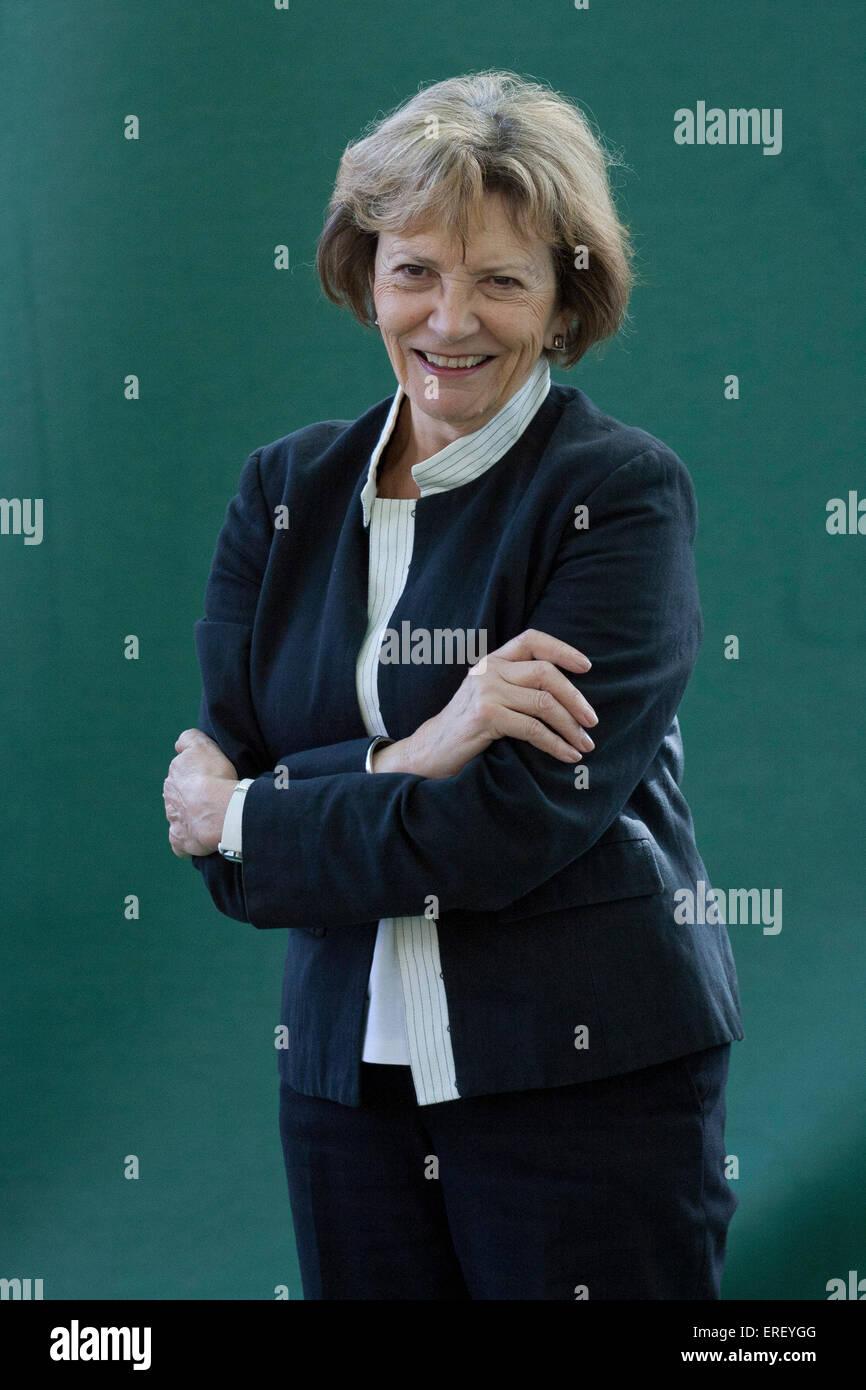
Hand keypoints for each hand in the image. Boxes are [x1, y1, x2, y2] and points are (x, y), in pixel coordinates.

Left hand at [163, 728, 238, 857]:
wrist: (218, 809)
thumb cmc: (213, 776)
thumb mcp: (201, 745)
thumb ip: (188, 739)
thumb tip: (179, 744)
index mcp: (172, 778)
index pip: (179, 775)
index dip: (194, 777)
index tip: (209, 779)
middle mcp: (169, 799)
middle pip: (177, 798)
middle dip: (190, 798)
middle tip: (212, 798)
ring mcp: (174, 821)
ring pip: (179, 818)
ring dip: (190, 818)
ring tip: (212, 818)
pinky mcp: (180, 840)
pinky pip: (179, 844)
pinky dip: (186, 843)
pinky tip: (198, 839)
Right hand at [373, 629, 597, 778]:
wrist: (431, 751)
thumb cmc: (468, 728)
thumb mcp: (490, 697)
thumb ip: (517, 685)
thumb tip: (567, 694)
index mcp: (492, 661)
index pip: (532, 639)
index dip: (562, 649)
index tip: (586, 666)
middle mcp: (489, 670)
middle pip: (546, 673)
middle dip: (576, 698)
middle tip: (592, 721)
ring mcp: (486, 691)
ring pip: (544, 703)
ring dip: (570, 727)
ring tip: (585, 744)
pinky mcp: (486, 715)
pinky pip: (533, 728)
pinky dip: (556, 744)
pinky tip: (568, 755)